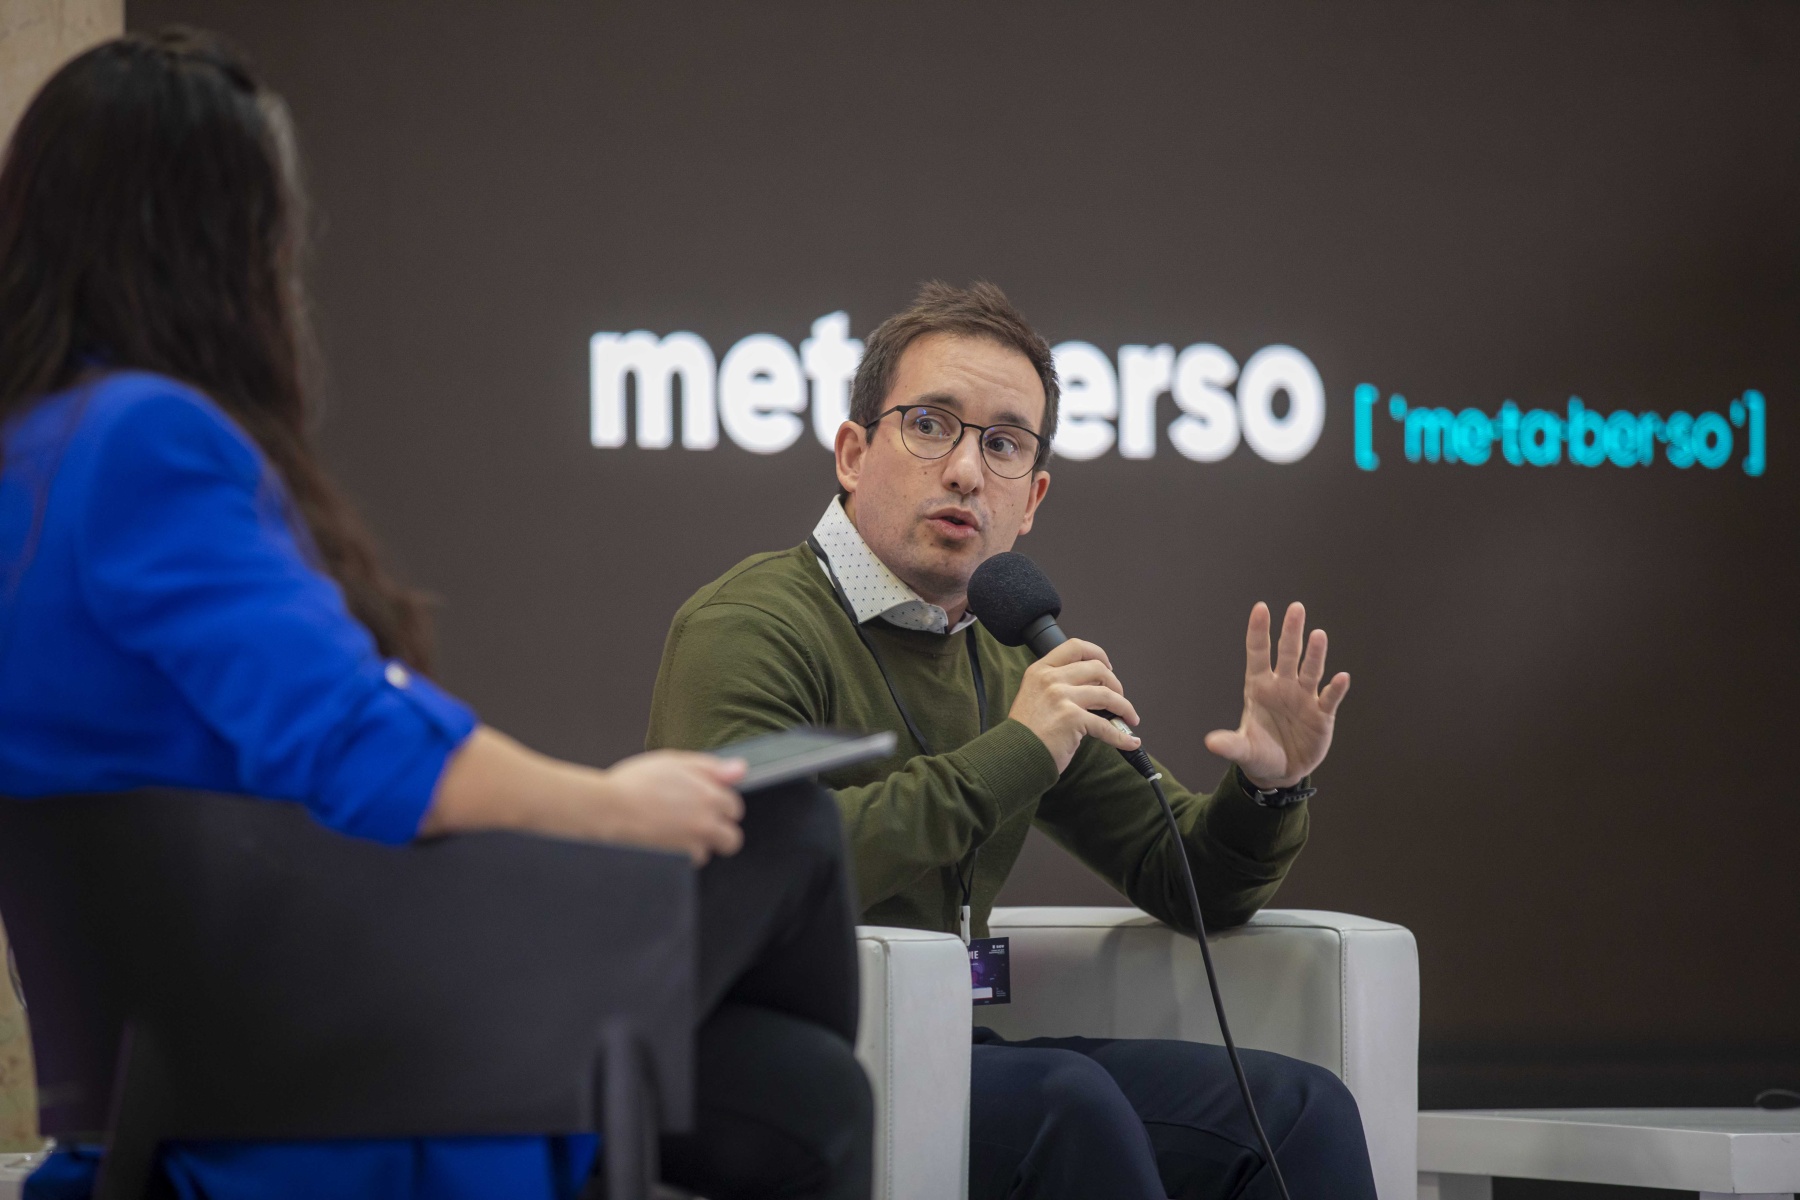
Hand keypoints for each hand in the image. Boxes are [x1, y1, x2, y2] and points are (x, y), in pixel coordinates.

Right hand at [595, 750, 747, 863]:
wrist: (605, 809)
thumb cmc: (634, 783)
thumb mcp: (675, 763)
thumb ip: (712, 767)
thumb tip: (741, 770)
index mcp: (709, 797)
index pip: (735, 808)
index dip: (719, 805)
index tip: (703, 803)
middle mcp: (706, 823)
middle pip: (731, 839)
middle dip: (718, 833)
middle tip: (694, 824)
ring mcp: (691, 846)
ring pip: (706, 853)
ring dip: (694, 846)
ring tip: (668, 831)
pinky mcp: (676, 863)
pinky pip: (685, 865)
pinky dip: (676, 857)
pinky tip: (660, 842)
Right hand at [1008, 637, 1141, 773]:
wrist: (1012, 756)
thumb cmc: (1024, 733)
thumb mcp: (1033, 696)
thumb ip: (1055, 686)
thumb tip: (1092, 688)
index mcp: (1040, 670)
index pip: (1075, 647)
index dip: (1097, 654)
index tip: (1107, 666)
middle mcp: (1050, 679)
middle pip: (1097, 669)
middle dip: (1115, 683)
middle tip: (1118, 696)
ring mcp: (1061, 697)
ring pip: (1108, 695)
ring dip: (1125, 707)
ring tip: (1129, 717)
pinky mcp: (1072, 718)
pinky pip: (1107, 726)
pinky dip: (1122, 736)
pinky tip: (1129, 741)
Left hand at [1204, 602, 1349, 789]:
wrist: (1281, 773)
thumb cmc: (1258, 754)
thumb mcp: (1243, 750)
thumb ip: (1230, 744)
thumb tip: (1211, 743)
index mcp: (1259, 687)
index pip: (1258, 653)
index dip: (1259, 631)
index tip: (1261, 608)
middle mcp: (1283, 686)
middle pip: (1288, 653)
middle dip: (1291, 632)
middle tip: (1296, 608)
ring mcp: (1304, 698)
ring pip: (1310, 670)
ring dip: (1315, 654)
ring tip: (1319, 635)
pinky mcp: (1322, 714)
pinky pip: (1329, 697)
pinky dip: (1336, 689)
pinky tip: (1341, 678)